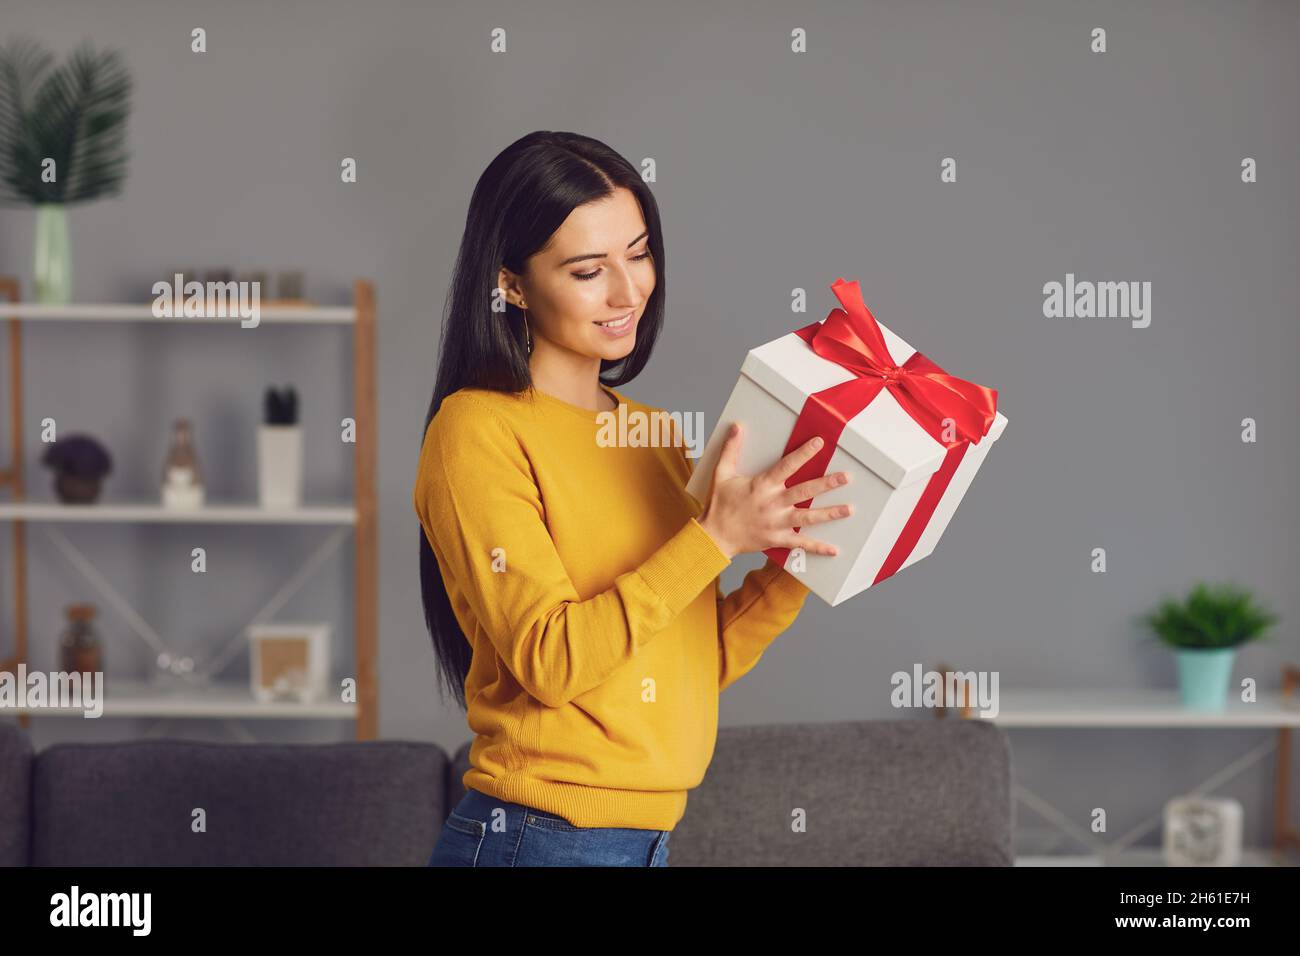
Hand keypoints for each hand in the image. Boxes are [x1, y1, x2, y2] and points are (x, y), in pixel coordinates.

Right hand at [696, 421, 852, 559]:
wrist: (714, 535)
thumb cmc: (719, 504)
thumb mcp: (721, 474)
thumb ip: (731, 450)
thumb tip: (737, 427)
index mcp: (762, 486)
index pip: (787, 466)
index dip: (804, 453)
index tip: (819, 443)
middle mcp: (773, 503)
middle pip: (804, 491)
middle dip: (826, 484)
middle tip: (846, 477)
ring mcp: (776, 523)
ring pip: (808, 518)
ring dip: (829, 513)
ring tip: (849, 509)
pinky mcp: (777, 539)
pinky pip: (800, 544)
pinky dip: (817, 548)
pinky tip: (834, 549)